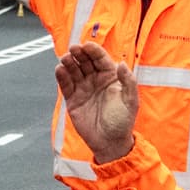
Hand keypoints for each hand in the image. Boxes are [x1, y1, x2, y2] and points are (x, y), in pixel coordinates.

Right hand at [55, 41, 138, 164]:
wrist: (110, 143)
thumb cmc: (123, 123)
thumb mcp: (131, 102)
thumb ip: (128, 82)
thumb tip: (122, 64)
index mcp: (111, 77)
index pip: (101, 59)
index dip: (94, 51)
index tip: (86, 46)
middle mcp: (96, 81)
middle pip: (85, 62)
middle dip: (79, 54)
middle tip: (73, 50)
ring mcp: (83, 89)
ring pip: (74, 71)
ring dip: (69, 63)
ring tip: (64, 59)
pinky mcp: (73, 100)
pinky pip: (65, 85)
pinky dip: (61, 77)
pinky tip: (59, 70)